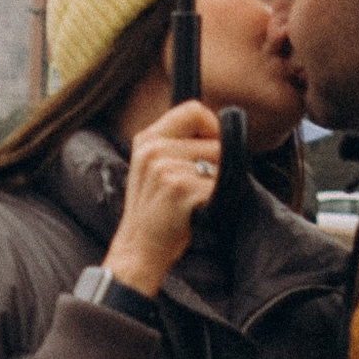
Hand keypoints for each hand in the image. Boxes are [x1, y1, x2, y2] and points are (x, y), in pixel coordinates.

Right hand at [107, 101, 222, 294]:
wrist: (138, 250)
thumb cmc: (155, 212)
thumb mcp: (154, 168)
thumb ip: (177, 145)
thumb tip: (221, 128)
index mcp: (147, 139)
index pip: (193, 108)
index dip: (212, 126)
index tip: (213, 146)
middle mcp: (153, 149)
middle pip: (213, 138)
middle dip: (217, 162)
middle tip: (200, 185)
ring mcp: (164, 168)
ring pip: (219, 163)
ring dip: (217, 184)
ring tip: (194, 201)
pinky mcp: (179, 188)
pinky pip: (219, 186)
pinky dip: (217, 201)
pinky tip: (195, 212)